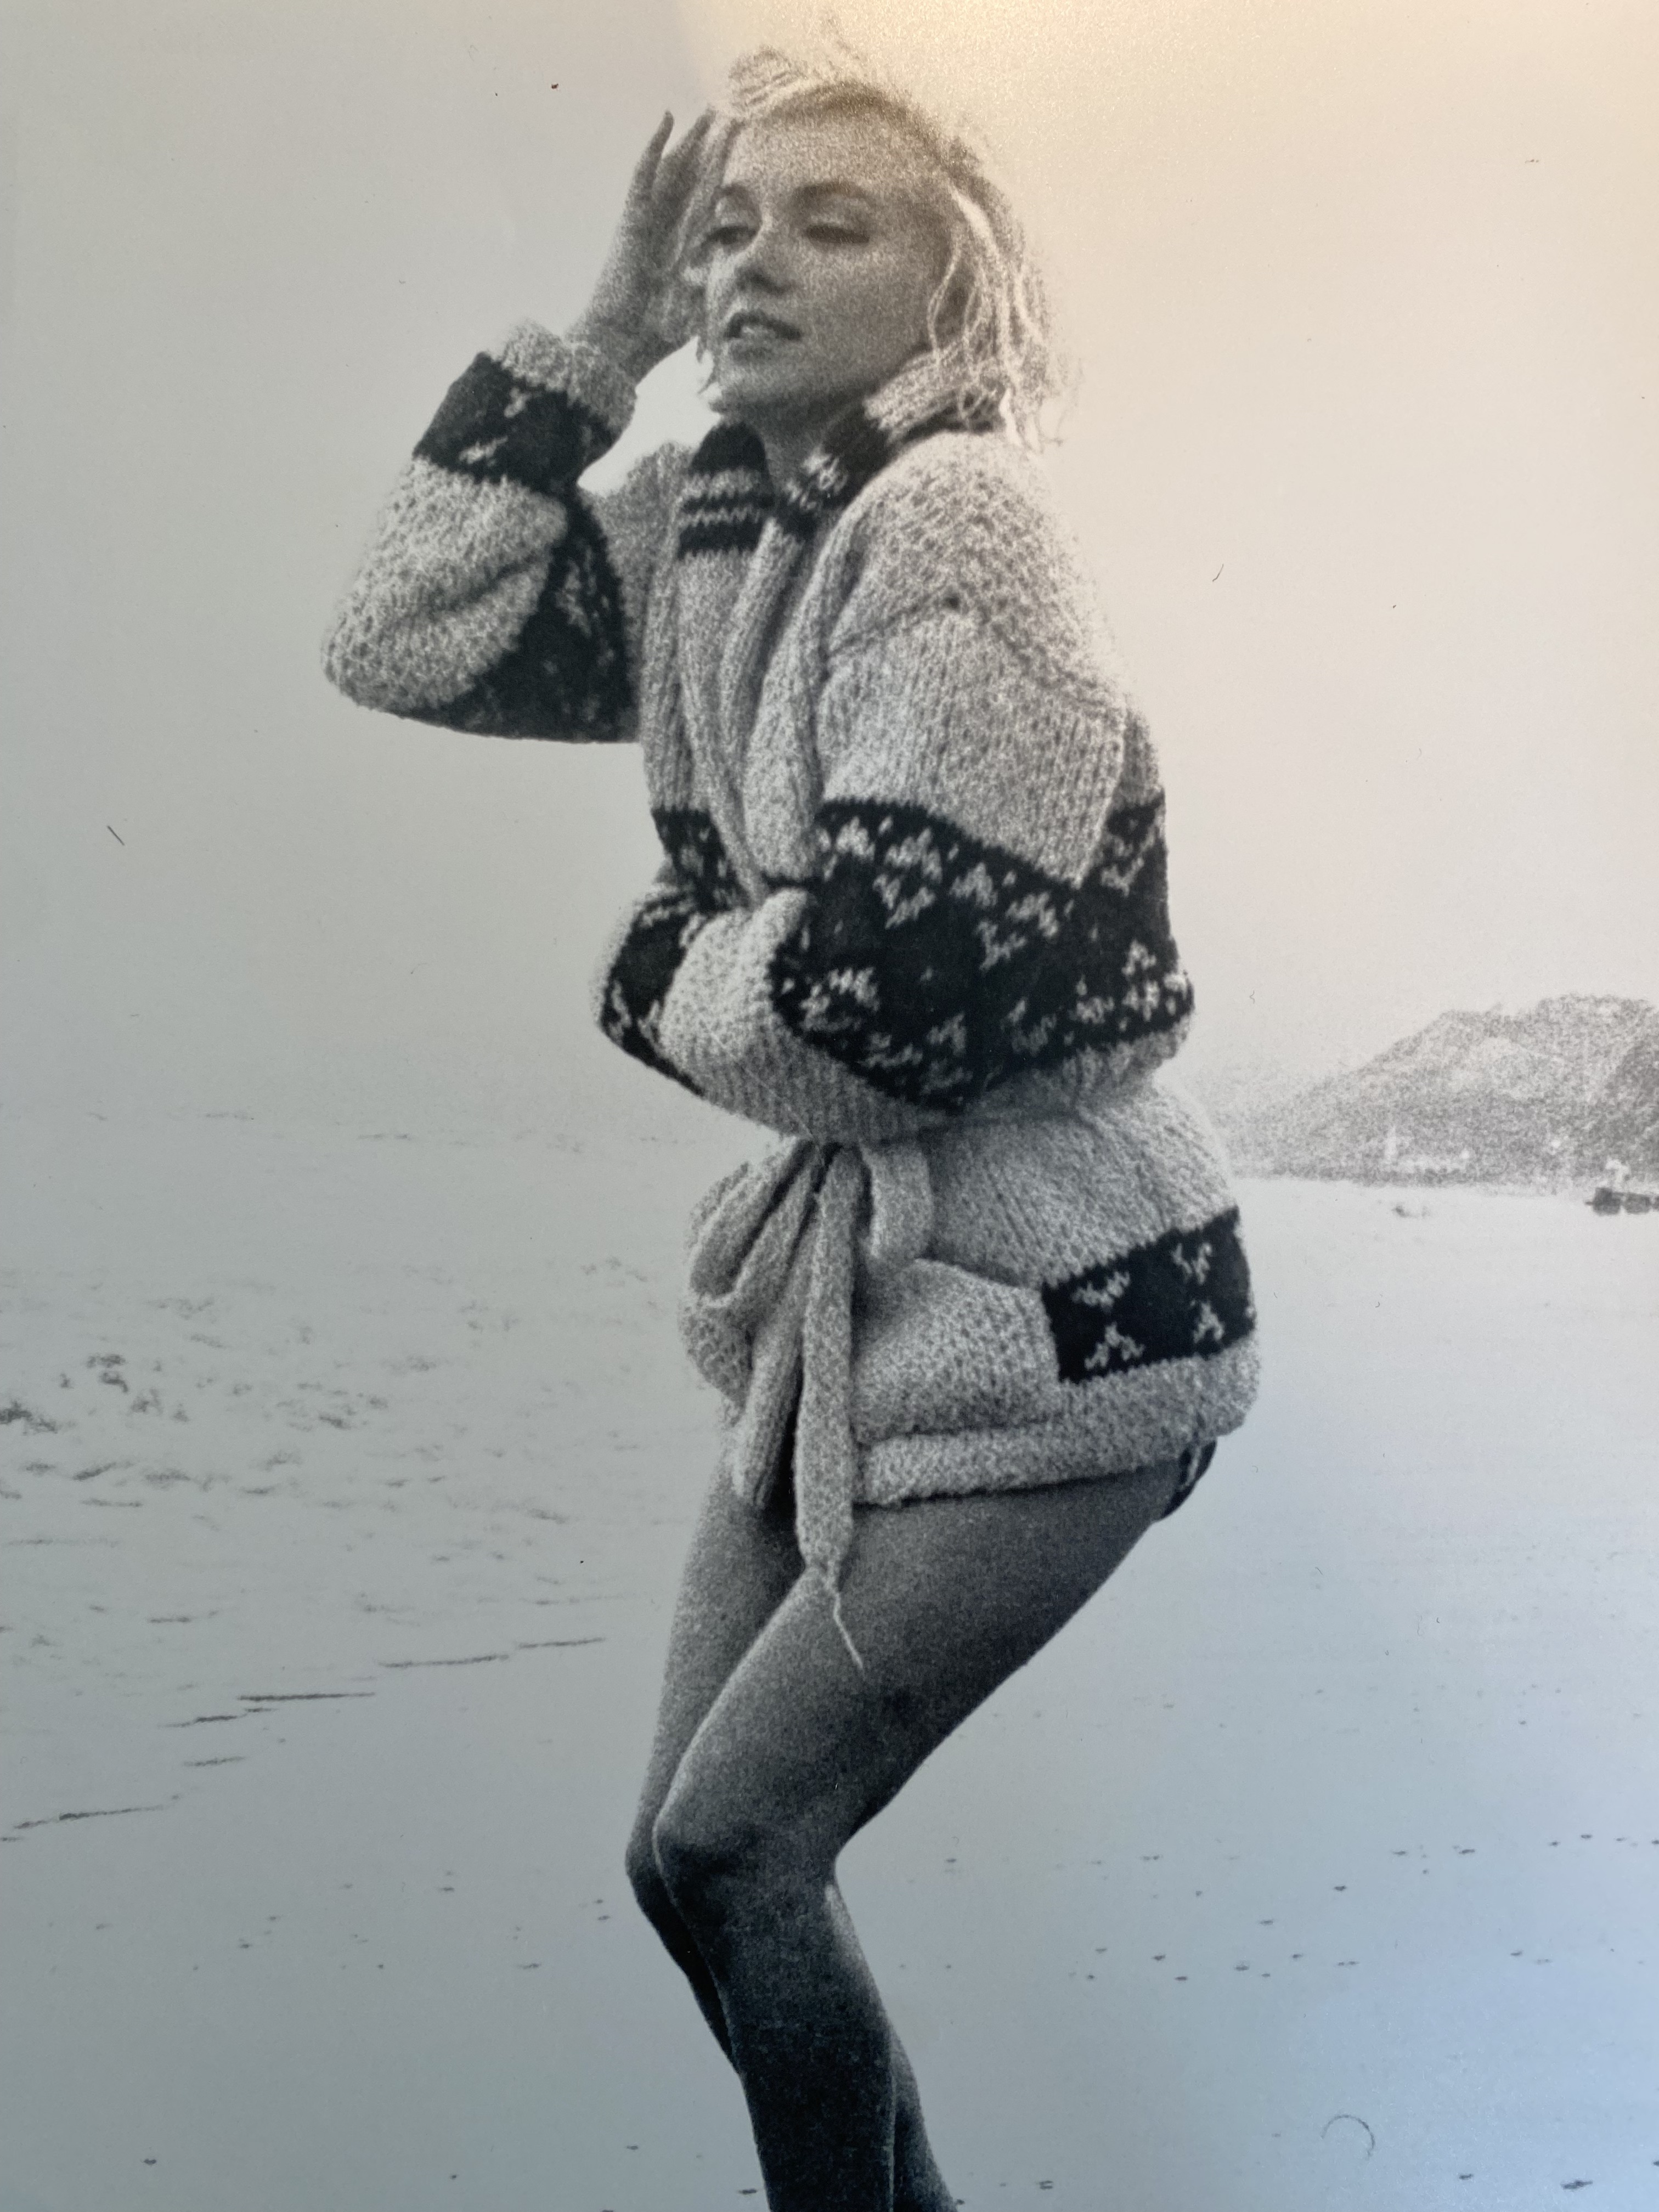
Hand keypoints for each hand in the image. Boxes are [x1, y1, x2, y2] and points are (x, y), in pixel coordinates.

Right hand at [569, 109, 727, 382]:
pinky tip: (666, 118)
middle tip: (727, 113)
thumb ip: (719, 285)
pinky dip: (654, 146)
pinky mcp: (631, 218)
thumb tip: (745, 271)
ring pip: (673, 168)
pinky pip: (643, 174)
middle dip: (709, 148)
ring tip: (707, 110)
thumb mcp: (700, 308)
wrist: (619, 343)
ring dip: (690, 139)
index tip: (742, 152)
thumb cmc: (655, 334)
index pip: (708, 201)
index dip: (723, 176)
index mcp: (681, 248)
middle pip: (691, 177)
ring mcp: (647, 220)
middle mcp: (665, 228)